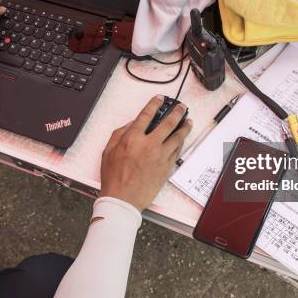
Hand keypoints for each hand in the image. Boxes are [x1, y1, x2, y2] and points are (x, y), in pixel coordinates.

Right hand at [100, 96, 192, 210]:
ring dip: (184, 128)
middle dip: (177, 112)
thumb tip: (130, 124)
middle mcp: (149, 145)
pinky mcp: (167, 168)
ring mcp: (160, 156)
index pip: (146, 115)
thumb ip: (119, 134)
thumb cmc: (114, 178)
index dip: (154, 104)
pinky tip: (183, 140)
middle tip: (182, 107)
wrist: (123, 199)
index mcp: (133, 139)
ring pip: (177, 138)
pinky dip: (181, 144)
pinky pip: (177, 152)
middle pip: (168, 124)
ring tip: (188, 122)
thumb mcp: (108, 151)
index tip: (160, 99)